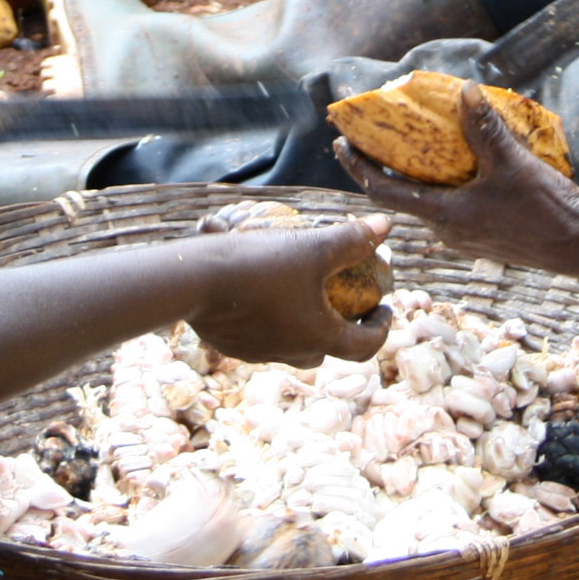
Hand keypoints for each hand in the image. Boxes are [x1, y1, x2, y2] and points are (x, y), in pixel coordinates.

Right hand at [187, 214, 391, 364]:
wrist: (193, 282)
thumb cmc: (260, 266)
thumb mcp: (312, 247)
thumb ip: (351, 239)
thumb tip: (385, 225)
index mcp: (319, 339)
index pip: (364, 346)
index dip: (381, 328)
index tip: (384, 307)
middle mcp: (292, 353)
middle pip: (328, 349)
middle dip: (342, 328)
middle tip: (346, 302)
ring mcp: (259, 353)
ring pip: (292, 346)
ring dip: (305, 326)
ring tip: (303, 294)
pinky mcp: (232, 346)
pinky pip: (262, 337)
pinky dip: (272, 321)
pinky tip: (263, 293)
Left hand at [336, 83, 578, 276]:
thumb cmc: (546, 210)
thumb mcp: (513, 164)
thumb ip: (485, 128)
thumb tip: (464, 91)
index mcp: (444, 216)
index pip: (384, 192)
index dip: (358, 167)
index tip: (340, 144)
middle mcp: (448, 231)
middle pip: (402, 196)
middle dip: (383, 166)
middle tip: (371, 137)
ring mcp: (466, 236)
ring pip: (427, 202)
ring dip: (415, 175)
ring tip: (411, 144)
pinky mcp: (484, 235)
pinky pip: (450, 206)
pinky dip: (442, 184)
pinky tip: (457, 163)